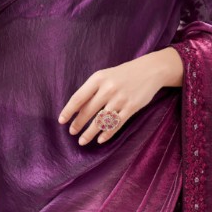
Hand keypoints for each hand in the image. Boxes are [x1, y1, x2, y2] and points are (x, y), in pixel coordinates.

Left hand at [58, 47, 182, 144]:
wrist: (150, 70)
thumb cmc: (123, 74)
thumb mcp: (105, 75)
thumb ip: (91, 90)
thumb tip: (75, 109)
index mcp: (98, 79)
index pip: (78, 98)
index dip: (68, 111)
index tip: (61, 121)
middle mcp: (108, 89)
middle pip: (88, 111)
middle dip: (78, 124)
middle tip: (72, 133)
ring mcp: (120, 99)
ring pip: (101, 121)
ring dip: (90, 133)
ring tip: (82, 141)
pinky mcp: (132, 107)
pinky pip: (116, 124)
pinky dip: (107, 134)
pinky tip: (100, 139)